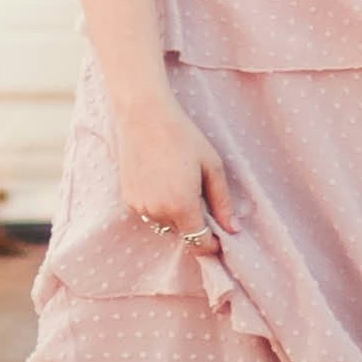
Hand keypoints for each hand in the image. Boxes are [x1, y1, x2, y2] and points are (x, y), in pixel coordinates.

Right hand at [105, 88, 223, 246]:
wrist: (144, 115)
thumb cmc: (184, 137)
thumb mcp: (212, 167)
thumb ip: (222, 203)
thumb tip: (233, 230)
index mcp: (182, 206)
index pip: (199, 244)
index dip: (212, 245)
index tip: (219, 237)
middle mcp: (158, 212)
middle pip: (182, 234)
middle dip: (194, 224)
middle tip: (199, 195)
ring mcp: (140, 207)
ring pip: (165, 225)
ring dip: (176, 215)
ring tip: (179, 183)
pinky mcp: (128, 199)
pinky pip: (149, 213)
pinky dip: (159, 205)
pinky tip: (162, 179)